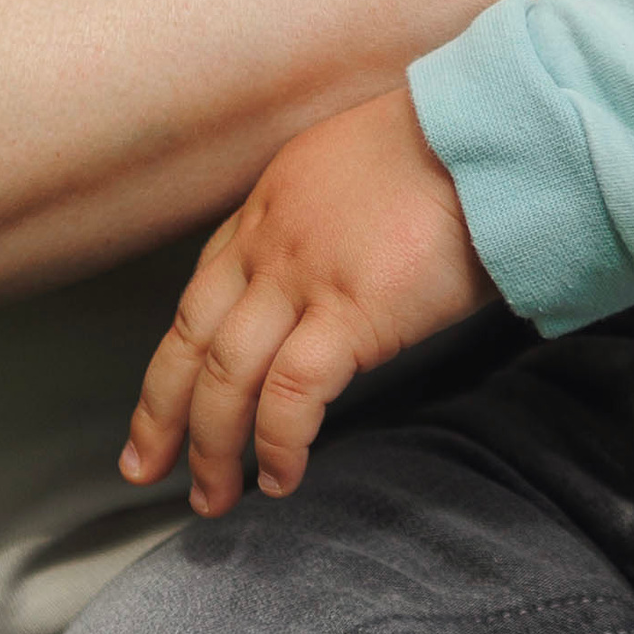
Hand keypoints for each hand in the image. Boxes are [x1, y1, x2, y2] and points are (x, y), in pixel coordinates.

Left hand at [124, 91, 493, 512]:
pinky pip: (290, 395)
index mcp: (271, 203)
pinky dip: (277, 444)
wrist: (488, 134)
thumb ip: (329, 222)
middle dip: (160, 413)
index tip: (162, 401)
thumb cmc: (450, 150)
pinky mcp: (348, 312)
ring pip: (224, 377)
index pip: (202, 289)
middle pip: (190, 338)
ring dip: (212, 447)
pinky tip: (281, 477)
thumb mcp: (360, 170)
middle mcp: (270, 240)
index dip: (174, 354)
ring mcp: (302, 276)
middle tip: (145, 468)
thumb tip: (338, 274)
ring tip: (214, 499)